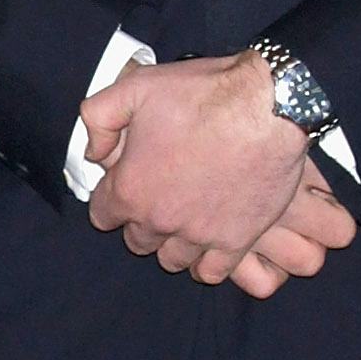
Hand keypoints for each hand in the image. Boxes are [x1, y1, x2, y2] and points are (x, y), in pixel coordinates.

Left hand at [81, 53, 348, 291]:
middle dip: (141, 220)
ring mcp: (199, 235)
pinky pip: (211, 272)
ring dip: (172, 241)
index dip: (112, 197)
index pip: (102, 216)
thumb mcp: (134, 87)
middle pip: (137, 240)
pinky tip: (208, 241)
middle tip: (159, 194)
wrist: (267, 107)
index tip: (127, 182)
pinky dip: (205, 261)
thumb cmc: (200, 94)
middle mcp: (160, 221)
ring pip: (172, 259)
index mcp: (131, 189)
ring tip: (184, 216)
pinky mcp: (236, 241)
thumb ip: (98, 119)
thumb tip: (93, 153)